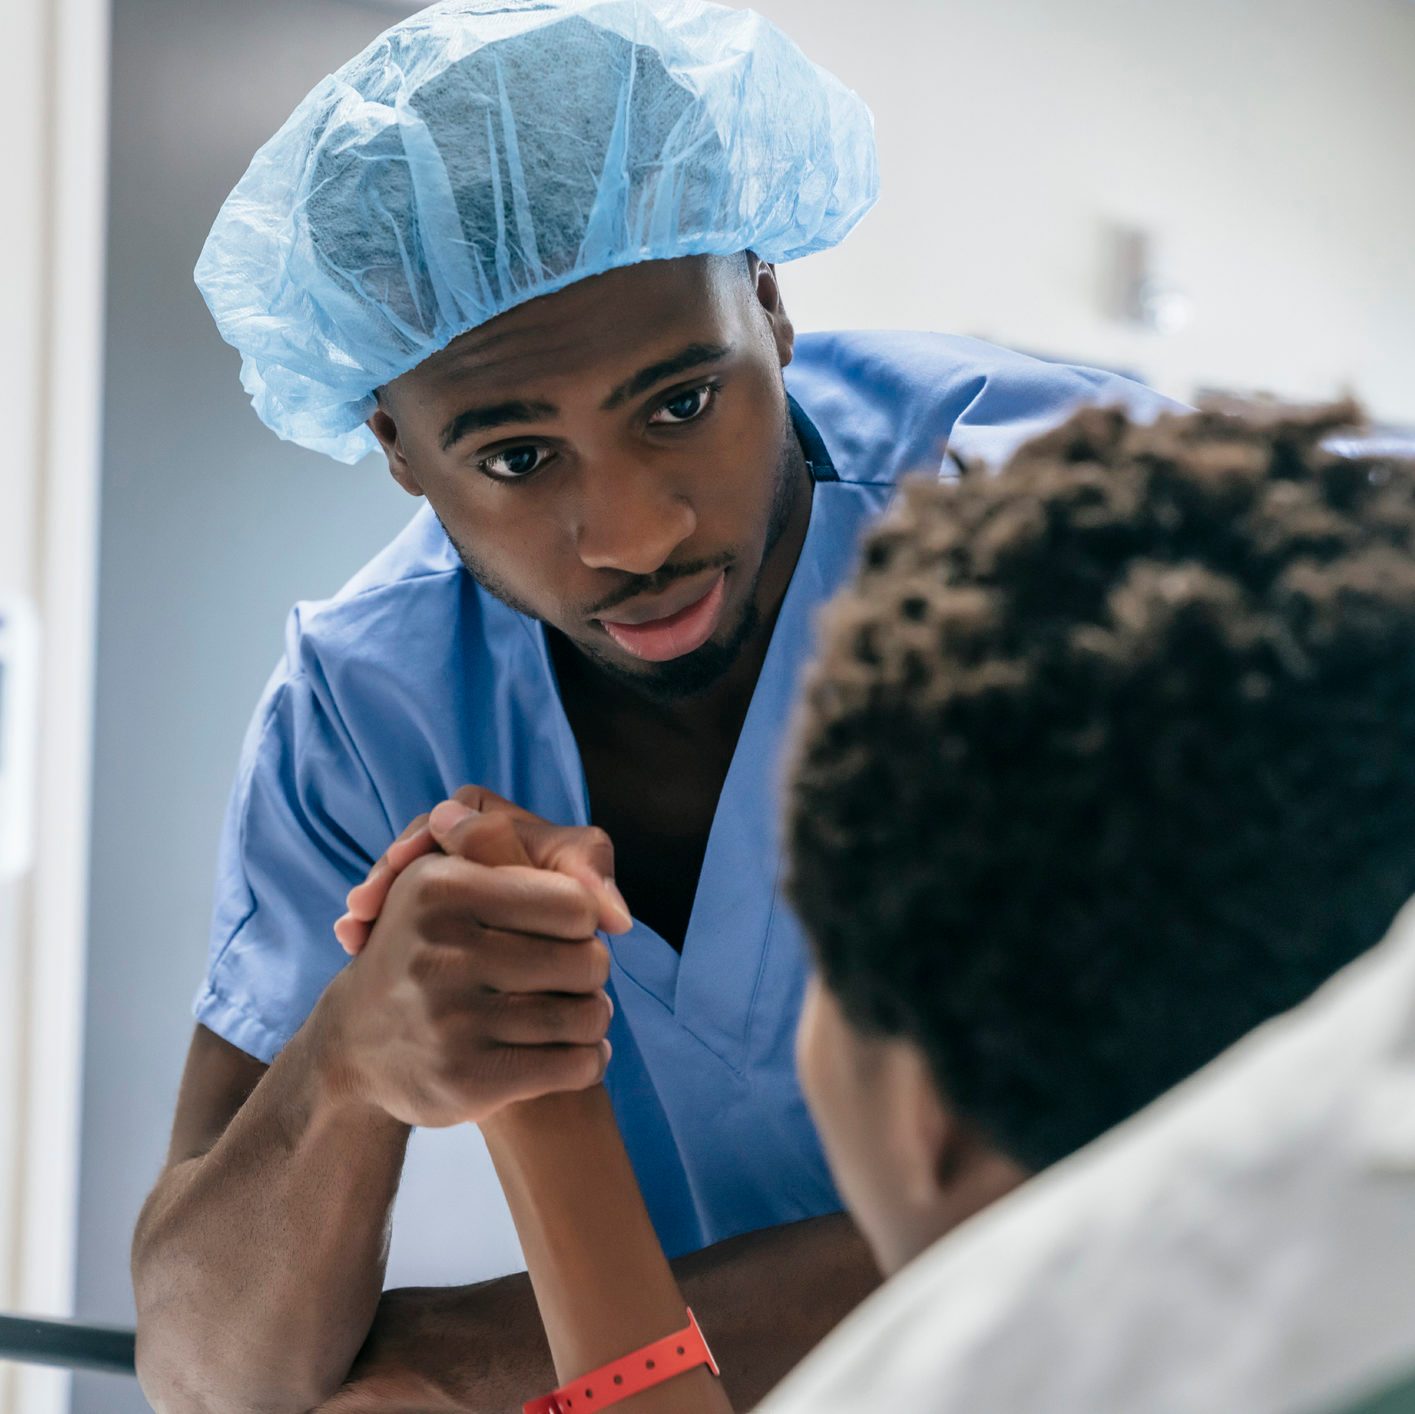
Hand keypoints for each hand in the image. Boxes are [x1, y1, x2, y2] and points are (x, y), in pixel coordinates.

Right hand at [316, 787, 632, 1129]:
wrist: (357, 1043)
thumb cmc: (430, 948)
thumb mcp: (449, 882)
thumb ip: (521, 861)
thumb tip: (616, 910)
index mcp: (440, 887)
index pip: (575, 903)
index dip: (583, 918)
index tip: (564, 932)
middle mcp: (440, 951)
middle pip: (589, 960)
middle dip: (592, 972)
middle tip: (574, 979)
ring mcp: (450, 1019)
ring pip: (588, 1015)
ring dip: (595, 1019)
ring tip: (579, 1016)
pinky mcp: (465, 1079)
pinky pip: (574, 1065)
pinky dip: (589, 1061)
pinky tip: (576, 1054)